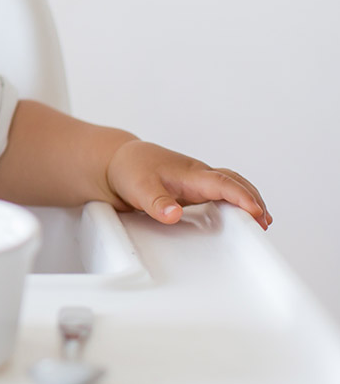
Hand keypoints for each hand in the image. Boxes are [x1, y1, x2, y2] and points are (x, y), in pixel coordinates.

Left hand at [106, 140, 271, 228]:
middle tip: (264, 222)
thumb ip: (156, 203)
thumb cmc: (131, 170)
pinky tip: (240, 215)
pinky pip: (222, 192)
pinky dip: (236, 201)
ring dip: (248, 200)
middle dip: (253, 199)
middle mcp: (199, 176)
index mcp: (190, 174)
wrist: (119, 162)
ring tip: (261, 221)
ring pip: (231, 186)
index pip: (223, 184)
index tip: (257, 212)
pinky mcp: (194, 190)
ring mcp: (198, 182)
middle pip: (235, 183)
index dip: (241, 197)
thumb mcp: (140, 188)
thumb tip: (173, 215)